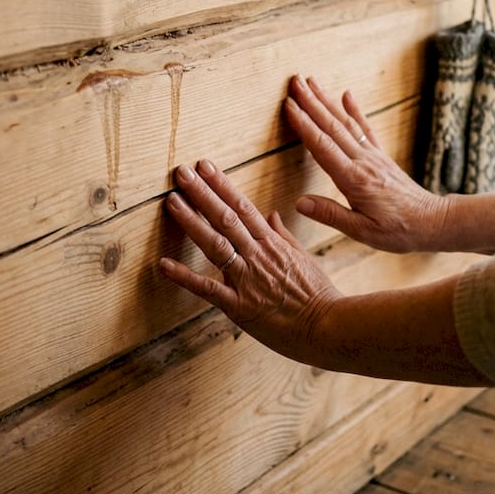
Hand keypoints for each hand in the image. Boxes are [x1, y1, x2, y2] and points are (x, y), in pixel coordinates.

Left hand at [159, 159, 340, 362]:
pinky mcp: (240, 307)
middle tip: (181, 171)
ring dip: (191, 222)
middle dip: (202, 193)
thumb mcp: (305, 259)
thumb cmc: (320, 296)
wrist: (331, 327)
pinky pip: (208, 289)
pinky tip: (163, 265)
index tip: (205, 166)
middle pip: (226, 218)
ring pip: (215, 244)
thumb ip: (284, 236)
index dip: (222, 185)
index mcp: (272, 243)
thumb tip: (272, 214)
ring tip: (171, 201)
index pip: (243, 207)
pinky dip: (185, 277)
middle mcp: (258, 256)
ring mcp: (248, 280)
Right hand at [285, 75, 449, 253]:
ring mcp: (373, 156)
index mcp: (354, 179)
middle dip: (311, 103)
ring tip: (312, 83)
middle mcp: (363, 161)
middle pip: (332, 127)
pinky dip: (355, 110)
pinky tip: (347, 95)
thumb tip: (299, 202)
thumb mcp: (362, 231)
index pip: (322, 146)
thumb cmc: (398, 231)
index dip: (304, 125)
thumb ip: (330, 214)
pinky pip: (366, 129)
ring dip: (326, 101)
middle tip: (294, 82)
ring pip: (346, 123)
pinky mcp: (381, 157)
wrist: (432, 222)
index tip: (289, 105)